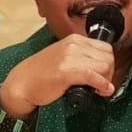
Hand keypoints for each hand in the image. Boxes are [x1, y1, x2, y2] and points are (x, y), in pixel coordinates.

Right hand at [0, 35, 114, 118]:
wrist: (22, 84)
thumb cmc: (42, 74)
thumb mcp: (64, 58)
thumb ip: (82, 59)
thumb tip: (104, 69)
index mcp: (74, 40)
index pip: (106, 48)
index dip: (109, 64)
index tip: (105, 76)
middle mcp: (73, 45)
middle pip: (108, 57)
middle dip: (109, 73)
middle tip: (102, 85)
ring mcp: (69, 57)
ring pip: (104, 66)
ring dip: (106, 80)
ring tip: (98, 90)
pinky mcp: (66, 71)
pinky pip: (93, 76)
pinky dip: (101, 85)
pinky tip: (101, 91)